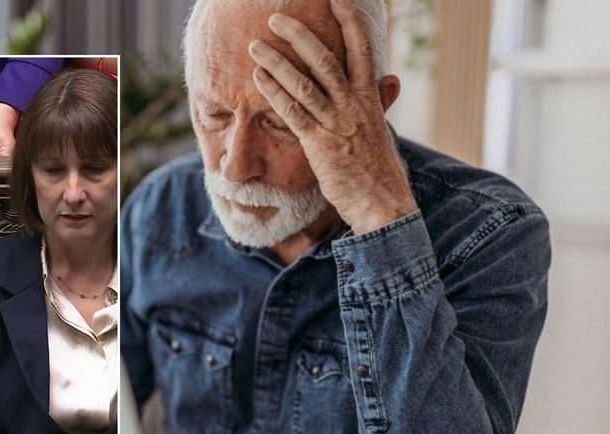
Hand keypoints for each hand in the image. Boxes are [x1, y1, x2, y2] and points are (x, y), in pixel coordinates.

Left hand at [248, 0, 417, 234]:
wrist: (382, 203)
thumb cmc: (378, 169)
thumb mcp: (382, 130)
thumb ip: (381, 103)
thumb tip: (390, 81)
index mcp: (370, 98)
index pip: (362, 50)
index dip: (350, 21)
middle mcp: (354, 105)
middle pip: (326, 59)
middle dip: (299, 35)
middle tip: (275, 18)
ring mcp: (336, 124)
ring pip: (305, 84)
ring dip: (277, 62)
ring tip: (255, 46)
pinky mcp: (319, 144)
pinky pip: (293, 113)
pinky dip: (275, 93)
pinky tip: (258, 78)